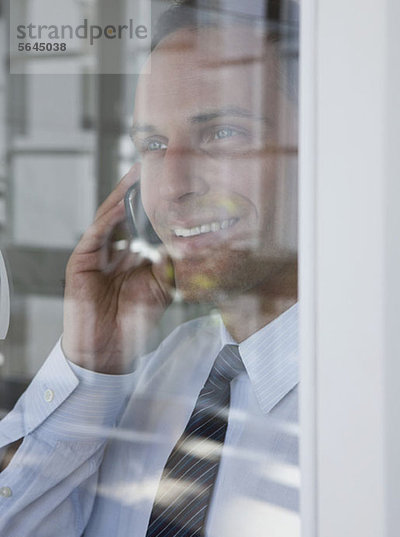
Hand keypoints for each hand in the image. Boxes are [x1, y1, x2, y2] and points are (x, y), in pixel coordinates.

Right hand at [62, 165, 173, 373]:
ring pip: (109, 217)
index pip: (143, 222)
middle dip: (138, 190)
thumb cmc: (135, 320)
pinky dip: (109, 218)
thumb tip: (188, 239)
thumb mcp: (161, 286)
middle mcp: (113, 250)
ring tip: (139, 175)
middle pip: (125, 212)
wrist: (111, 348)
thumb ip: (170, 263)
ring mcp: (96, 254)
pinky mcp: (81, 261)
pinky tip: (123, 203)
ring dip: (123, 196)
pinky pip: (96, 234)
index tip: (173, 183)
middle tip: (155, 166)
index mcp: (131, 255)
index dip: (154, 203)